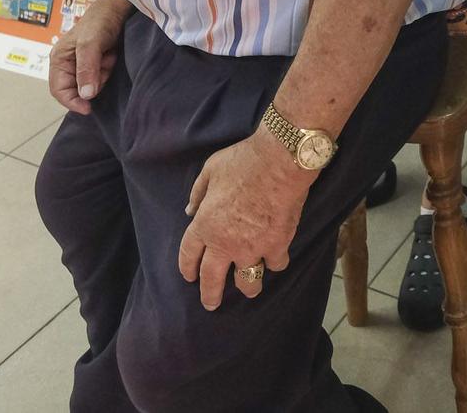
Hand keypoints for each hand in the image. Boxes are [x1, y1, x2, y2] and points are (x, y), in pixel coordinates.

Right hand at [47, 0, 125, 114]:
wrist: (116, 8)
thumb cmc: (99, 22)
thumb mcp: (91, 44)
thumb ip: (87, 69)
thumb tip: (85, 95)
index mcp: (58, 60)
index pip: (59, 91)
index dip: (72, 102)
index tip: (89, 109)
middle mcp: (67, 64)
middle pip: (77, 90)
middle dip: (93, 82)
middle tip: (104, 65)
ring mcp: (81, 64)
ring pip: (91, 85)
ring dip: (103, 74)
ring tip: (107, 56)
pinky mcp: (94, 64)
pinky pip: (100, 77)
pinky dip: (107, 70)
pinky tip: (110, 56)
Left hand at [177, 132, 312, 309]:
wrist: (279, 162)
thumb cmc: (242, 162)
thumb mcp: (210, 170)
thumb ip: (198, 193)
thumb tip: (190, 210)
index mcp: (204, 226)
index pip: (189, 255)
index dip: (187, 268)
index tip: (189, 277)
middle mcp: (225, 244)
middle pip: (212, 279)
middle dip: (210, 295)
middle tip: (210, 304)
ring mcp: (252, 249)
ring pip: (247, 281)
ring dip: (247, 287)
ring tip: (249, 289)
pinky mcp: (277, 246)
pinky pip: (275, 264)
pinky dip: (275, 262)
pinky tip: (276, 258)